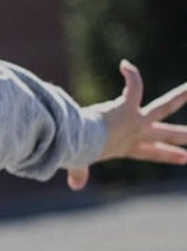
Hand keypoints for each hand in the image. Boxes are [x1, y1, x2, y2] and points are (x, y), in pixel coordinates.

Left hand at [67, 60, 186, 189]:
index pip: (151, 153)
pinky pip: (136, 86)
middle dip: (182, 135)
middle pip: (165, 133)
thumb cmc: (78, 152)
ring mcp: (136, 120)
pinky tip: (124, 65)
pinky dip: (131, 75)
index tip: (184, 158)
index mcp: (126, 148)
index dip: (167, 154)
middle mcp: (136, 134)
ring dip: (179, 96)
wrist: (81, 143)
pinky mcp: (129, 106)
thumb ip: (79, 173)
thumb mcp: (81, 163)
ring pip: (164, 107)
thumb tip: (74, 186)